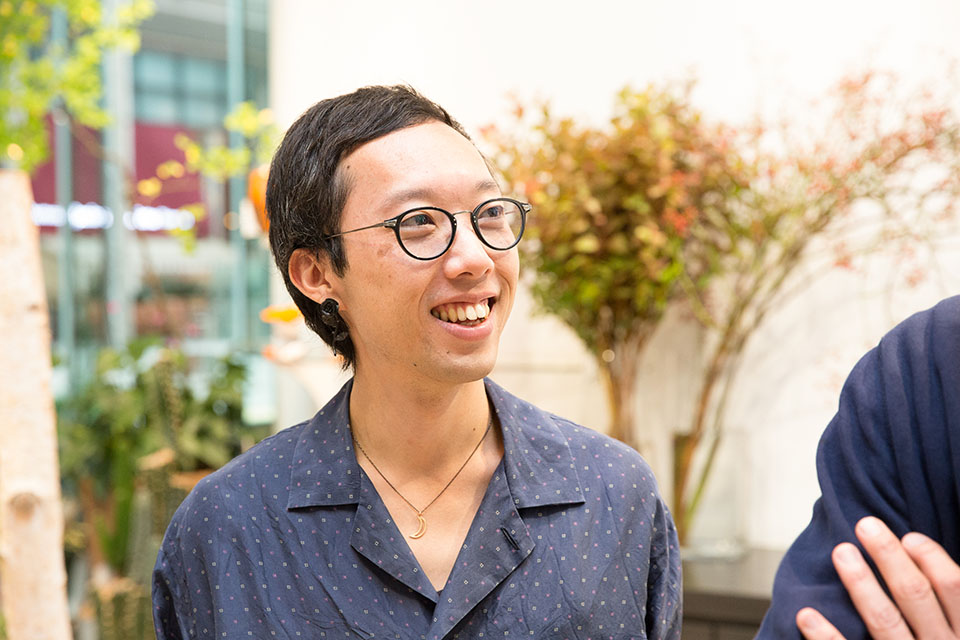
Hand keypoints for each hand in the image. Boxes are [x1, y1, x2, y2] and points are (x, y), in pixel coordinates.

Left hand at [796, 516, 959, 638]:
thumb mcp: (959, 632)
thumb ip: (949, 609)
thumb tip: (926, 561)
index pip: (953, 587)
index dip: (932, 558)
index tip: (908, 536)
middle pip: (916, 595)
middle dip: (889, 556)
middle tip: (865, 525)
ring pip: (885, 622)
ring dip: (861, 584)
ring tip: (841, 553)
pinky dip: (826, 637)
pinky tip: (807, 614)